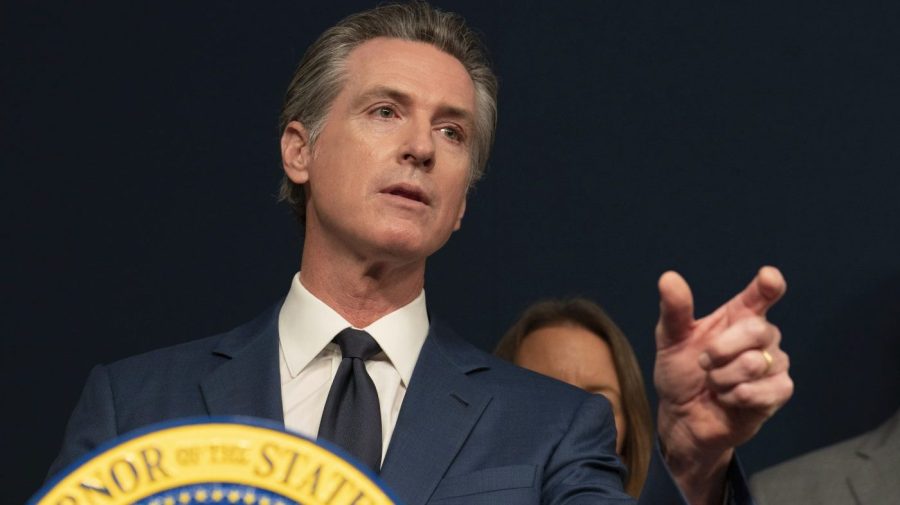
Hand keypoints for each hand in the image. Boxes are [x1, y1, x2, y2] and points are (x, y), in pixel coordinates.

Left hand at [654, 266, 792, 503]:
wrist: (682, 417)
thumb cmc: (681, 373)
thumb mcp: (670, 340)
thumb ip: (674, 311)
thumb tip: (668, 277)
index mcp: (739, 315)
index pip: (763, 293)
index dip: (769, 284)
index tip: (769, 276)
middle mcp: (762, 336)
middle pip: (757, 330)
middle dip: (721, 349)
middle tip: (703, 363)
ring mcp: (774, 363)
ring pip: (755, 363)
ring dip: (722, 378)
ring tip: (713, 384)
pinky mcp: (779, 392)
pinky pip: (762, 391)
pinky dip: (734, 397)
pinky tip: (727, 399)